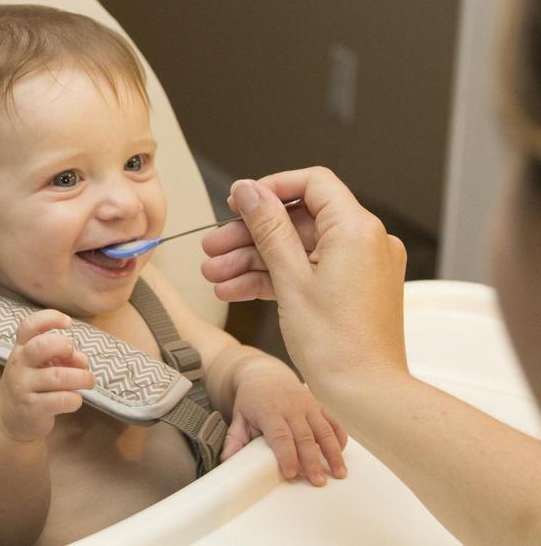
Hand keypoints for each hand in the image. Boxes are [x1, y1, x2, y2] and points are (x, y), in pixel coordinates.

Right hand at [0, 310, 94, 441]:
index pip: (29, 326)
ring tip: (88, 381)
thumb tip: (82, 360)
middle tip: (75, 355)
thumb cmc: (32, 384)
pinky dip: (75, 399)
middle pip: (42, 346)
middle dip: (65, 347)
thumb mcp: (42, 365)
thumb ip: (63, 356)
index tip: (68, 323)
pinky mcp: (32, 408)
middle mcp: (19, 364)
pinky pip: (61, 400)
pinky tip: (75, 400)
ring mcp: (23, 387)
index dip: (50, 318)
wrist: (8, 419)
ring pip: (58, 377)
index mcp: (21, 348)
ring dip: (81, 377)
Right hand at [201, 167, 407, 394]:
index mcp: (357, 229)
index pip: (313, 184)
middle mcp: (365, 242)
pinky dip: (274, 279)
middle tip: (214, 247)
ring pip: (297, 250)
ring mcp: (359, 267)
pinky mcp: (351, 290)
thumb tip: (249, 191)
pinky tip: (236, 290)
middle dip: (250, 235)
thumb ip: (268, 228)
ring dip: (253, 261)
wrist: (366, 395)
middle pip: (297, 221)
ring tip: (216, 275)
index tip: (239, 202)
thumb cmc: (338, 345)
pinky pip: (308, 272)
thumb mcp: (290, 278)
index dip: (271, 188)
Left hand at [222, 355, 347, 485]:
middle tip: (317, 482)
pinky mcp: (318, 405)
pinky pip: (332, 422)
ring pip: (324, 430)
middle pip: (305, 436)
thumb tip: (227, 461)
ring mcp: (307, 405)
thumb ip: (234, 438)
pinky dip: (339, 437)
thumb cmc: (251, 399)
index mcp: (270, 410)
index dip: (286, 455)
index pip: (280, 435)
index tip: (291, 474)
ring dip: (333, 453)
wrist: (264, 372)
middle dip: (312, 460)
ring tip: (339, 473)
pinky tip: (341, 454)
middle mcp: (291, 407)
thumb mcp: (239, 415)